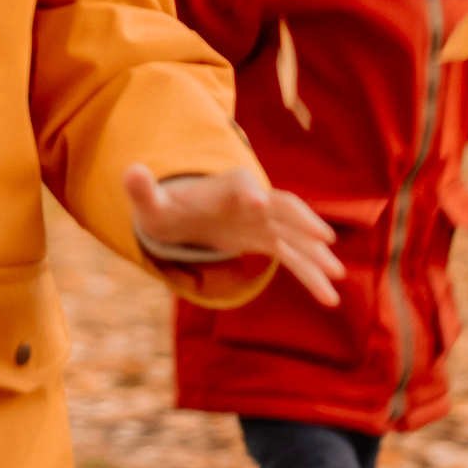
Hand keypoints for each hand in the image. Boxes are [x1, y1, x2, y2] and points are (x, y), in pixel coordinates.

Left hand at [123, 163, 344, 306]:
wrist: (180, 215)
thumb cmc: (166, 209)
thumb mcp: (150, 204)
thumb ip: (142, 190)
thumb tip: (130, 171)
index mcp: (223, 188)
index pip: (240, 185)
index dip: (248, 191)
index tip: (258, 203)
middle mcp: (250, 200)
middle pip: (282, 205)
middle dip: (302, 220)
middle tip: (323, 237)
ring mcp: (263, 222)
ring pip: (295, 235)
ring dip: (315, 253)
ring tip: (337, 276)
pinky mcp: (266, 241)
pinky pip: (294, 257)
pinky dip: (311, 273)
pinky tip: (329, 297)